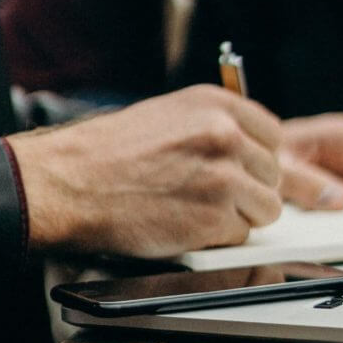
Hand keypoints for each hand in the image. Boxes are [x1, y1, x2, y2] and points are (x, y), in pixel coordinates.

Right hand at [7, 85, 282, 256]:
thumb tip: (260, 155)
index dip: (256, 159)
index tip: (241, 170)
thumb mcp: (170, 117)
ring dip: (237, 216)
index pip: (272, 135)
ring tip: (195, 210)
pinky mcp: (215, 218)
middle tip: (207, 195)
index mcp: (217, 104)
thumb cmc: (109, 153)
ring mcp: (224, 177)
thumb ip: (217, 129)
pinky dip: (216, 238)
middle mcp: (226, 134)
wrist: (69, 183)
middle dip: (248, 190)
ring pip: (266, 208)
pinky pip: (241, 236)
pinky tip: (183, 225)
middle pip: (273, 174)